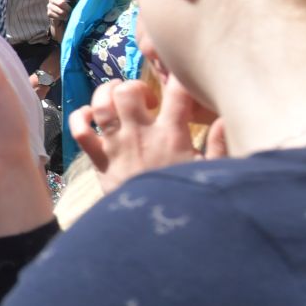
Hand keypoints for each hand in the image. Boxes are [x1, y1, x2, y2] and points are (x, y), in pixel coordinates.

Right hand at [47, 0, 74, 35]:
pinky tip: (65, 17)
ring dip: (66, 14)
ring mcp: (49, 5)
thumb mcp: (72, 0)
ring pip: (60, 11)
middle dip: (68, 8)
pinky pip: (57, 16)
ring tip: (69, 15)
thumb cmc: (68, 6)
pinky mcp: (49, 13)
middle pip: (61, 3)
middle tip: (72, 11)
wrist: (62, 17)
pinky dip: (62, 18)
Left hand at [71, 75, 225, 194]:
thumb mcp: (209, 173)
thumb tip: (225, 119)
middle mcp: (140, 134)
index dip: (176, 76)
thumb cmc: (185, 199)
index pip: (176, 93)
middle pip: (127, 92)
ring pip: (101, 105)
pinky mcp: (99, 160)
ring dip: (105, 94)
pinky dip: (80, 118)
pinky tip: (91, 117)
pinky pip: (79, 131)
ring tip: (116, 96)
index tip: (176, 76)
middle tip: (141, 98)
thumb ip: (219, 145)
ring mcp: (116, 146)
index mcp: (172, 135)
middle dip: (132, 86)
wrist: (155, 229)